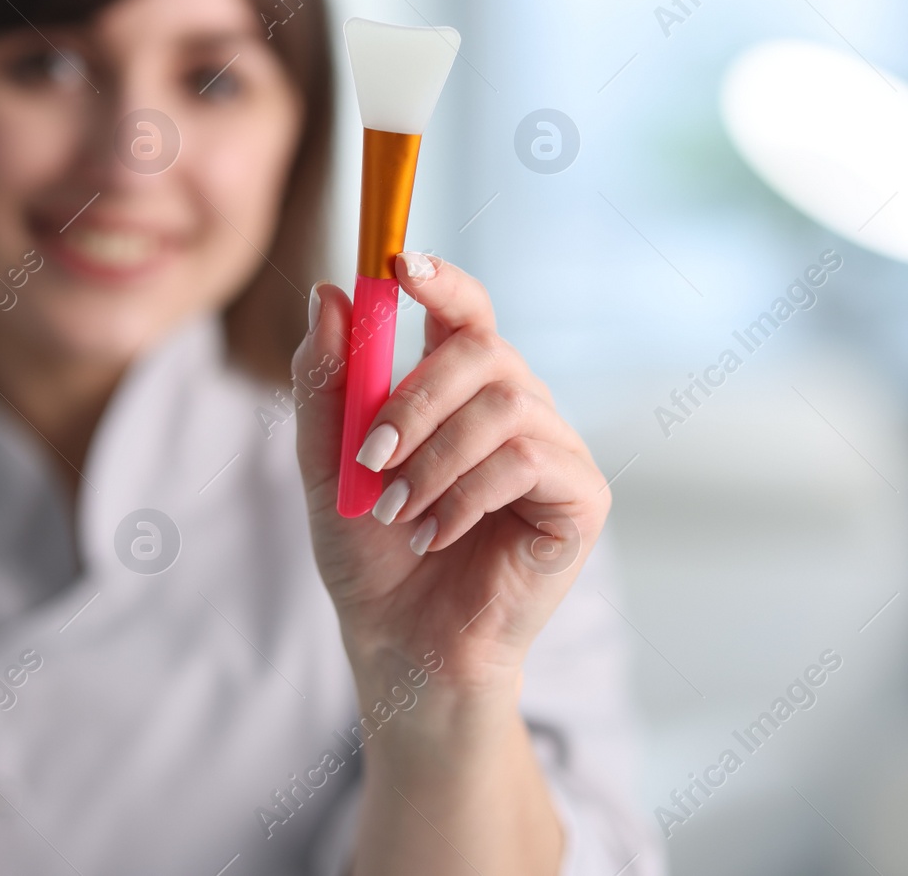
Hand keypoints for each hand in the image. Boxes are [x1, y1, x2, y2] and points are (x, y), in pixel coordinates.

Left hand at [292, 254, 609, 700]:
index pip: (466, 309)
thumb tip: (329, 294)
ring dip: (435, 456)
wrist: (403, 644)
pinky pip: (527, 460)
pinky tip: (437, 533)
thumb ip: (326, 382)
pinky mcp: (580, 500)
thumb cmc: (372, 555)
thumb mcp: (329, 463)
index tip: (397, 263)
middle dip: (416, 397)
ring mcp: (554, 451)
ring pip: (505, 404)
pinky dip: (467, 494)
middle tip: (372, 455)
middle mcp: (517, 407)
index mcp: (461, 390)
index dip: (441, 279)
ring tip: (398, 510)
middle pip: (482, 349)